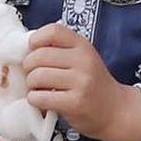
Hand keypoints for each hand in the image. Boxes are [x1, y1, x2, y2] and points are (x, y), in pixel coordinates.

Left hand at [23, 24, 140, 140]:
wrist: (115, 110)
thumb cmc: (92, 84)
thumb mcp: (82, 59)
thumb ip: (60, 50)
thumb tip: (25, 49)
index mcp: (83, 46)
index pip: (53, 31)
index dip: (36, 40)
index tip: (32, 50)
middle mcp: (84, 61)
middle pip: (39, 55)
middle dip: (28, 66)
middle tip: (32, 74)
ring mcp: (81, 82)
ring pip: (37, 76)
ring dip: (31, 84)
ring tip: (38, 88)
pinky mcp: (74, 103)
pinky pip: (40, 97)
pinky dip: (34, 100)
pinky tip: (42, 100)